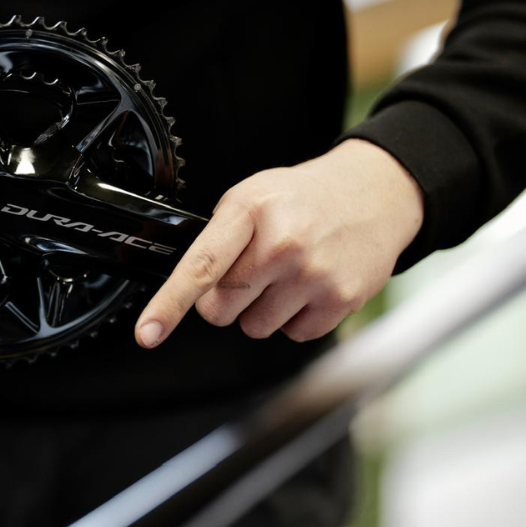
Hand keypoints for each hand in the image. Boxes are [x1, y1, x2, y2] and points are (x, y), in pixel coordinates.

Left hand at [134, 139, 423, 347]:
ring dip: (263, 309)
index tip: (148, 333)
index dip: (169, 304)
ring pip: (255, 327)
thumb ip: (217, 239)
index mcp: (250, 211)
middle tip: (251, 271)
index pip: (201, 266)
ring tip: (287, 273)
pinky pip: (293, 334)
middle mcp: (283, 243)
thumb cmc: (304, 199)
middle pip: (222, 308)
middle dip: (225, 299)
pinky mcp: (341, 299)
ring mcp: (314, 274)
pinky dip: (296, 317)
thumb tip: (189, 289)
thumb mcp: (251, 197)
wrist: (377, 192)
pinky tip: (310, 285)